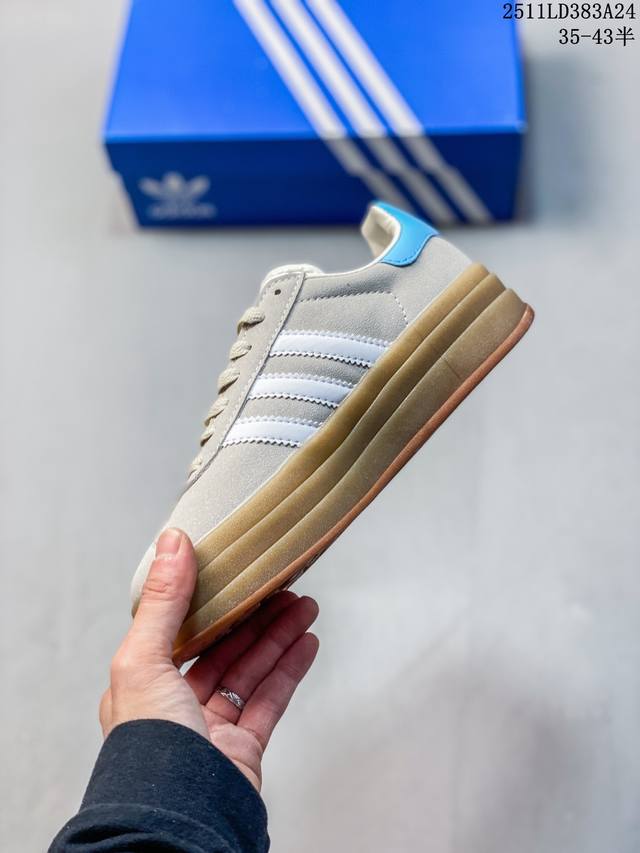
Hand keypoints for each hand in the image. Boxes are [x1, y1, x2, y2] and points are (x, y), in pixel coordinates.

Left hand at [100, 528, 318, 790]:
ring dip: (279, 636)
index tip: (238, 573)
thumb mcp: (144, 660)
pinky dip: (290, 670)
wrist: (177, 821)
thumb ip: (164, 602)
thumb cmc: (149, 748)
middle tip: (285, 587)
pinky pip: (270, 700)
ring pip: (251, 670)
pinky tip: (306, 644)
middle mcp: (176, 704)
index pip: (182, 629)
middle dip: (256, 615)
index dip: (212, 600)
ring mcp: (211, 729)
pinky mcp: (242, 749)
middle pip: (224, 647)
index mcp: (143, 683)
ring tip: (305, 607)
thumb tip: (171, 543)